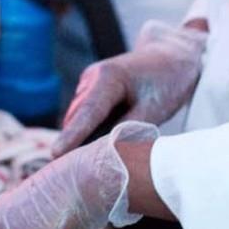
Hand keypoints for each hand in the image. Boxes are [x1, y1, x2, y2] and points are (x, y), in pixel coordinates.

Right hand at [53, 20, 206, 156]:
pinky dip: (89, 131)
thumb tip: (106, 152)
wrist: (172, 56)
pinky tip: (97, 146)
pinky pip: (86, 116)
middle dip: (73, 143)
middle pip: (78, 118)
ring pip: (80, 118)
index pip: (87, 113)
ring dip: (81, 138)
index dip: (72, 136)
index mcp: (108, 78)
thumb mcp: (154, 109)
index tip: (55, 154)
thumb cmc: (167, 81)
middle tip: (70, 173)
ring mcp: (89, 83)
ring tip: (85, 164)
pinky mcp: (92, 90)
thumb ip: (128, 130)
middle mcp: (92, 78)